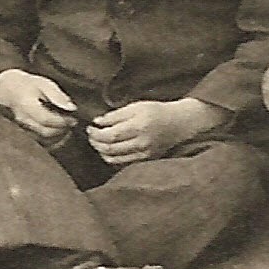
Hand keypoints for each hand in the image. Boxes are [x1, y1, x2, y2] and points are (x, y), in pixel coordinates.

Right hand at [0, 69, 79, 140]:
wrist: (10, 90)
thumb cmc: (29, 85)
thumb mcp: (44, 84)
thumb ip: (58, 96)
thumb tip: (72, 108)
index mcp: (27, 106)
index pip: (46, 119)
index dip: (62, 121)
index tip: (73, 119)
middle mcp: (23, 120)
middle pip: (45, 132)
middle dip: (62, 130)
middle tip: (73, 123)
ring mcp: (22, 128)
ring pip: (43, 139)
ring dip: (58, 136)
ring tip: (67, 127)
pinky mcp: (24, 133)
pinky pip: (39, 141)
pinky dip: (51, 139)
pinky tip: (59, 131)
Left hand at [88, 95, 212, 165]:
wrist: (179, 123)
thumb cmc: (157, 111)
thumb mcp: (137, 106)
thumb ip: (116, 115)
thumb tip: (97, 121)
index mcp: (139, 125)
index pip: (111, 134)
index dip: (96, 133)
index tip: (89, 127)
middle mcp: (141, 142)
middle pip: (110, 148)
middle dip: (95, 142)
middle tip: (91, 135)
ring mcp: (143, 153)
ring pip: (113, 158)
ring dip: (101, 151)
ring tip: (97, 142)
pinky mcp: (144, 159)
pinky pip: (122, 162)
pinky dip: (111, 157)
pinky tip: (108, 149)